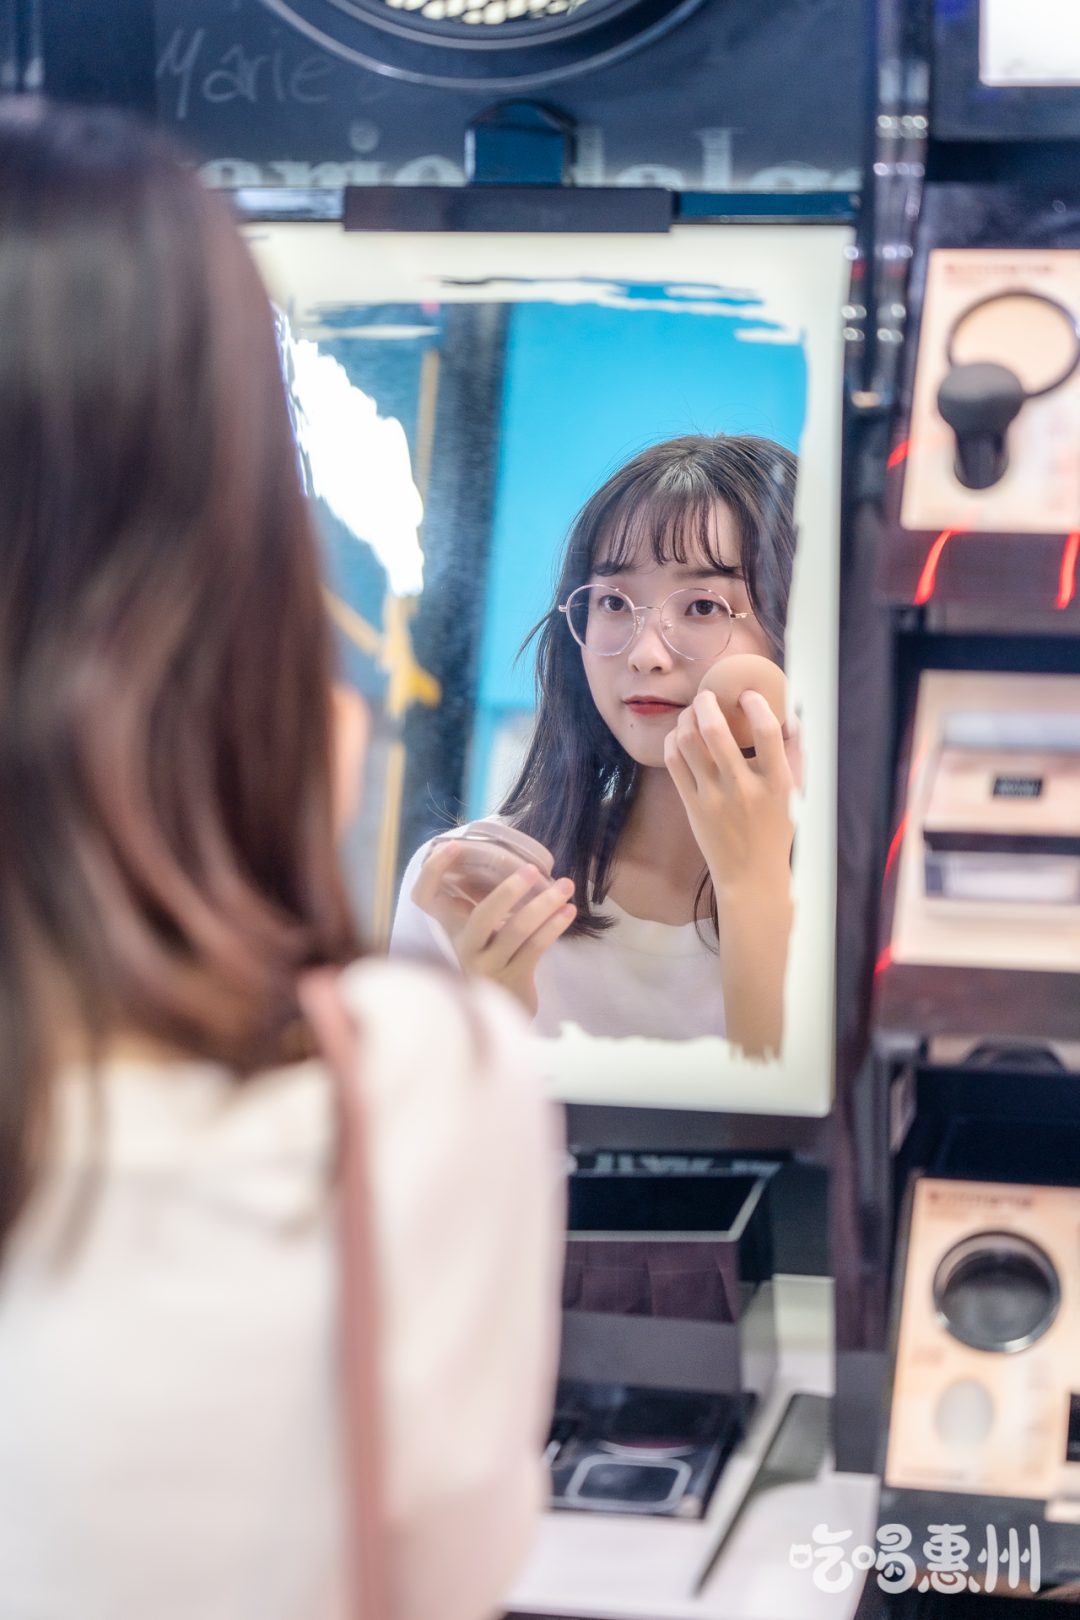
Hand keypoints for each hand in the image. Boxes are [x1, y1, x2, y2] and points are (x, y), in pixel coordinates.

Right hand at [411, 842, 575, 1017]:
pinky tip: (569, 911)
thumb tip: (507, 855)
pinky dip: (554, 927)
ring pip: (516, 931)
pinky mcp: (512, 980)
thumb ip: (482, 897)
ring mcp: (487, 966)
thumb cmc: (495, 955)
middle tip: (532, 869)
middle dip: (508, 890)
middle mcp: (464, 946)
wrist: (507, 1003)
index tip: (453, 846)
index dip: (433, 871)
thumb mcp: (480, 929)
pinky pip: (535, 948)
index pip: (424, 897)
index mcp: (452, 927)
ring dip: (544, 905)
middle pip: (481, 916)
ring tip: (566, 885)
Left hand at [664, 689, 793, 901]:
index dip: (756, 704)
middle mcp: (743, 788)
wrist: (751, 875)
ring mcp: (714, 798)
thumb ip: (795, 752)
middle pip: (716, 731)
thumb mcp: (795, 793)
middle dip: (707, 702)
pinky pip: (674, 762)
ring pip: (689, 742)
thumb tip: (788, 714)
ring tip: (692, 711)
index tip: (749, 694)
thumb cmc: (775, 830)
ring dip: (686, 718)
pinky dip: (673, 740)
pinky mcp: (692, 806)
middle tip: (707, 694)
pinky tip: (680, 734)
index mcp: (776, 783)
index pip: (767, 732)